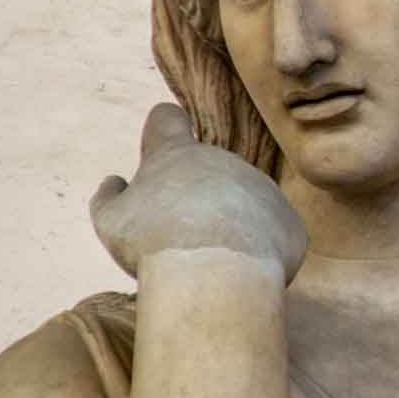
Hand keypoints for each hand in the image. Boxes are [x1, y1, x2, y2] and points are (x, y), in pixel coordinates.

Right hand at [90, 103, 306, 280]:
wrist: (215, 277)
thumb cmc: (154, 244)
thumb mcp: (111, 221)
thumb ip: (109, 197)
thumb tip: (115, 183)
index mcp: (178, 153)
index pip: (166, 119)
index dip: (160, 131)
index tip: (156, 150)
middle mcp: (224, 160)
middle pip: (207, 175)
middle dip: (196, 201)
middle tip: (180, 240)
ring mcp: (262, 188)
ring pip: (243, 206)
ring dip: (229, 228)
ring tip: (212, 263)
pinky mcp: (288, 221)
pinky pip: (271, 235)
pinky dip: (258, 252)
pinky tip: (241, 273)